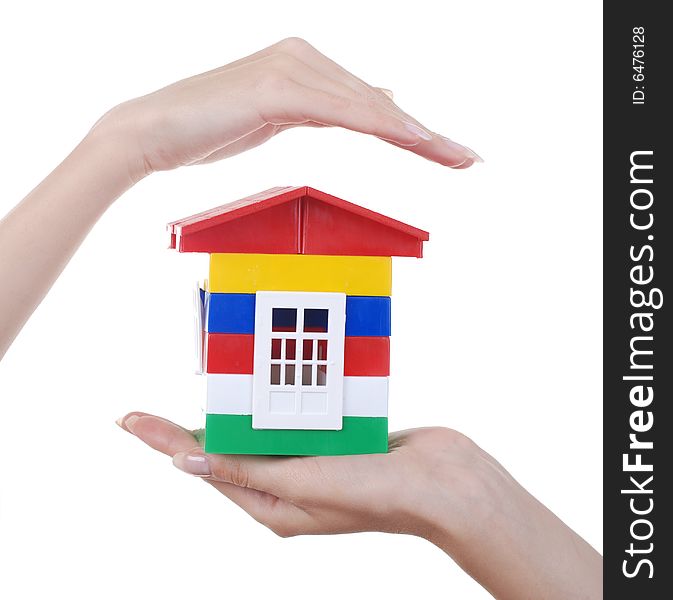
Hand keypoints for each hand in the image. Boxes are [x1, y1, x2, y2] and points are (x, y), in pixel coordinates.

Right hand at [0, 37, 480, 359]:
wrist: (152, 131)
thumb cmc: (208, 128)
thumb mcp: (280, 116)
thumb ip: (324, 108)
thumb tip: (372, 102)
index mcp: (305, 66)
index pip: (371, 104)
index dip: (413, 131)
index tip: (448, 151)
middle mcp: (304, 58)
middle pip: (379, 105)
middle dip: (427, 136)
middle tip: (469, 158)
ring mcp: (292, 69)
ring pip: (368, 108)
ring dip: (416, 136)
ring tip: (455, 157)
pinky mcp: (277, 88)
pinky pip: (340, 110)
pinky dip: (380, 126)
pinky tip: (412, 140)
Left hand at [118, 413, 601, 598]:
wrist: (448, 485)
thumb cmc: (381, 494)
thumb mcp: (306, 485)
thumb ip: (249, 471)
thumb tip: (187, 460)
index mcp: (273, 504)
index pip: (206, 465)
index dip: (166, 441)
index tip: (131, 420)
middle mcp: (287, 483)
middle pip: (227, 444)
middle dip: (194, 420)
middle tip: (157, 402)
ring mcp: (312, 458)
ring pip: (262, 425)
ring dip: (237, 403)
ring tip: (204, 381)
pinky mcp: (336, 437)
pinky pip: (296, 413)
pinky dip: (278, 394)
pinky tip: (268, 378)